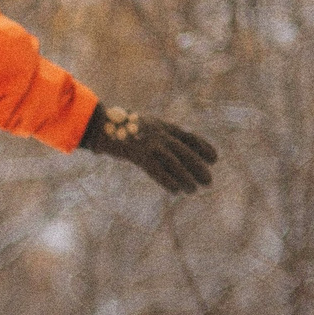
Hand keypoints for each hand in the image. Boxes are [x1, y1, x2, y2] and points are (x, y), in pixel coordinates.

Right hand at [80, 104, 216, 194]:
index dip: (203, 147)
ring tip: (195, 190)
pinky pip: (156, 169)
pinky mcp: (137, 153)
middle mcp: (158, 133)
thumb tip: (171, 148)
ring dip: (186, 177)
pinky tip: (176, 191)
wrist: (98, 124)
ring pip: (173, 162)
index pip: (188, 136)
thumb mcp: (144, 127)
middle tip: (209, 181)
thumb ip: (157, 135)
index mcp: (162, 125)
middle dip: (198, 166)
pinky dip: (167, 180)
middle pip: (184, 151)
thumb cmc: (119, 128)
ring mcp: (148, 143)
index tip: (215, 158)